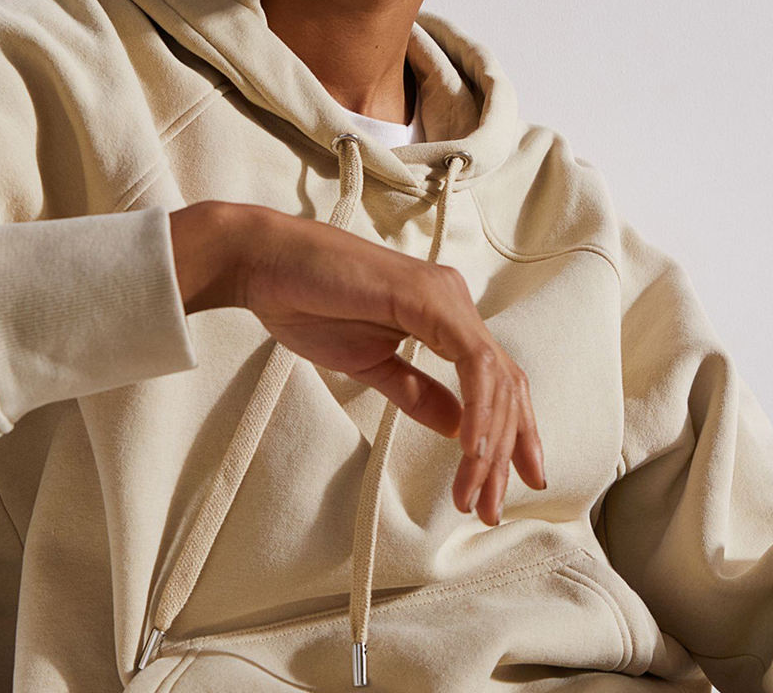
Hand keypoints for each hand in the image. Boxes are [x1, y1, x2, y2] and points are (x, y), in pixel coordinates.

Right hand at [169, 200, 545, 525]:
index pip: (494, 381)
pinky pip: (472, 360)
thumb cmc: (309, 304)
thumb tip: (457, 427)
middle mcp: (454, 302)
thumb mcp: (371, 364)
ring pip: (495, 377)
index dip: (507, 436)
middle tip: (492, 509)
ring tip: (476, 492)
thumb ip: (417, 392)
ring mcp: (445, 296)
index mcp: (444, 316)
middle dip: (506, 452)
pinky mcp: (428, 297)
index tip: (499, 486)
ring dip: (491, 442)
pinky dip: (478, 409)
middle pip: (505, 385)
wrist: (265, 264)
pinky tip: (471, 450)